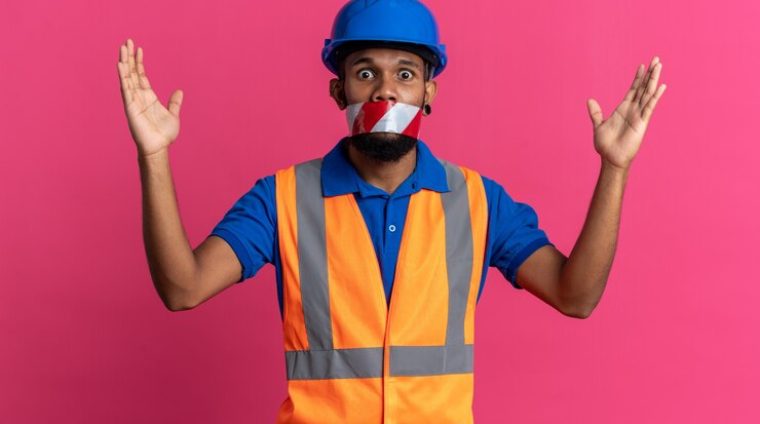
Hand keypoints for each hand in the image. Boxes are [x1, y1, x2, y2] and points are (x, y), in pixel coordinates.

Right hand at [117, 38, 183, 156]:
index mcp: (148, 97)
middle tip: (127, 41)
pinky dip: (123, 76)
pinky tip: (120, 65)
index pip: (141, 75)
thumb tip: (180, 91)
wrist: (159, 148)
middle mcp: (139, 96)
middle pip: (132, 72)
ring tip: (122, 48)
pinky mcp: (130, 106)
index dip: (139, 62)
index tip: (138, 48)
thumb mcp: (173, 115)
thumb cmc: (164, 135)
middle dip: (130, 57)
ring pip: (127, 77)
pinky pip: (125, 88)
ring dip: (124, 62)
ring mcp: (133, 100)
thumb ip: (175, 102)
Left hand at [586, 56, 666, 170]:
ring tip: (659, 66)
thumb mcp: (598, 125)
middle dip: (650, 73)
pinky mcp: (642, 122)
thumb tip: (589, 100)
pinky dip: (655, 96)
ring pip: (648, 93)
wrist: (610, 158)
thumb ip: (595, 112)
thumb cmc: (605, 144)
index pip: (633, 89)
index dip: (638, 77)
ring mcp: (639, 115)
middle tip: (656, 59)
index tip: (642, 65)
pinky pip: (650, 107)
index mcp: (623, 108)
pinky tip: (662, 86)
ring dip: (654, 80)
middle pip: (643, 87)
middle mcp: (633, 110)